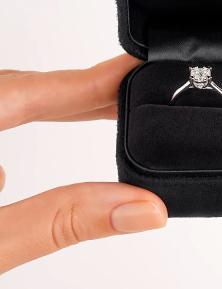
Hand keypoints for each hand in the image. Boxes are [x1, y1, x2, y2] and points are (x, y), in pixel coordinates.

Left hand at [0, 54, 166, 274]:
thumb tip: (142, 209)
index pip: (35, 90)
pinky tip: (36, 142)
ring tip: (106, 108)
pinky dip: (21, 122)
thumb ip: (63, 222)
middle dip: (85, 90)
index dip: (94, 80)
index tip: (136, 67)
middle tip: (136, 86)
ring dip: (56, 106)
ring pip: (10, 101)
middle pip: (25, 88)